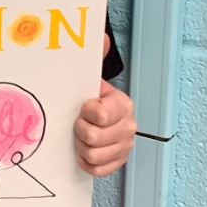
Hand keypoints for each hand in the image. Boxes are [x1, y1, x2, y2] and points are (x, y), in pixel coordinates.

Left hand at [74, 34, 136, 176]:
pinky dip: (86, 162)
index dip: (87, 113)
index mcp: (123, 104)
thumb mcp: (90, 77)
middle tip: (78, 122)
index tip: (83, 106)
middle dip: (81, 131)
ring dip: (81, 146)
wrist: (92, 117)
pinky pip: (97, 170)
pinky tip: (83, 150)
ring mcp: (124, 146)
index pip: (102, 115)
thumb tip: (101, 37)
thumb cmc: (89, 97)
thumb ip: (96, 57)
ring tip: (80, 135)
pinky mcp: (117, 163)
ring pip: (94, 155)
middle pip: (95, 138)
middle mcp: (128, 126)